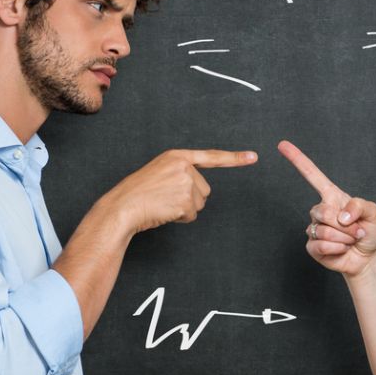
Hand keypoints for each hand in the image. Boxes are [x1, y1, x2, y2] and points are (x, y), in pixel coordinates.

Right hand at [102, 149, 256, 233]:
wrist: (122, 207)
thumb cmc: (136, 193)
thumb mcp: (158, 172)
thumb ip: (178, 173)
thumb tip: (197, 191)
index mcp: (176, 156)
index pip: (211, 156)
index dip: (234, 158)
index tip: (253, 157)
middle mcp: (184, 167)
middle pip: (204, 189)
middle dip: (189, 198)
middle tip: (165, 199)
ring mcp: (185, 183)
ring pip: (199, 203)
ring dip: (184, 208)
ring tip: (163, 204)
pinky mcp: (185, 200)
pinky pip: (192, 215)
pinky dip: (180, 218)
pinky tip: (164, 212)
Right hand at [277, 140, 375, 276]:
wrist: (366, 256)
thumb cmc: (368, 230)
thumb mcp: (373, 212)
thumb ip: (359, 205)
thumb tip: (340, 215)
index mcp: (331, 196)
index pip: (312, 175)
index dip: (297, 159)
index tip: (282, 145)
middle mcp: (320, 210)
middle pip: (321, 211)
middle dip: (343, 225)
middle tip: (356, 231)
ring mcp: (314, 228)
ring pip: (322, 231)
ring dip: (343, 238)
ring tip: (350, 240)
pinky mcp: (312, 246)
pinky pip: (320, 245)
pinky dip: (336, 249)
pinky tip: (342, 249)